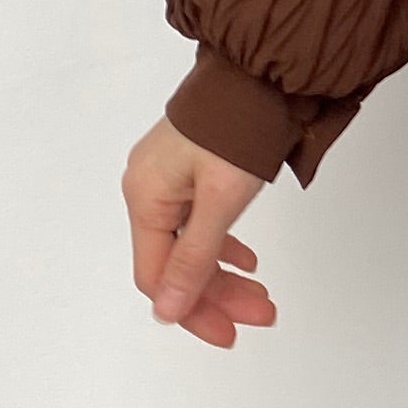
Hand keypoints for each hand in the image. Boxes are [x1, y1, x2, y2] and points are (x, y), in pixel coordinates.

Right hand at [122, 118, 277, 347]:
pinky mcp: (188, 171)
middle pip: (176, 264)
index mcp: (145, 198)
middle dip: (219, 295)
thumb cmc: (235, 128)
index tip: (228, 333)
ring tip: (262, 294)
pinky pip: (198, 222)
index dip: (191, 310)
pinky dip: (223, 245)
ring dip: (225, 274)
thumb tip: (167, 309)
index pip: (157, 277)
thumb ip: (195, 258)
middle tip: (261, 313)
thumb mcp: (219, 201)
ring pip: (191, 245)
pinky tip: (246, 261)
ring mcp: (168, 179)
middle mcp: (148, 190)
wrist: (258, 75)